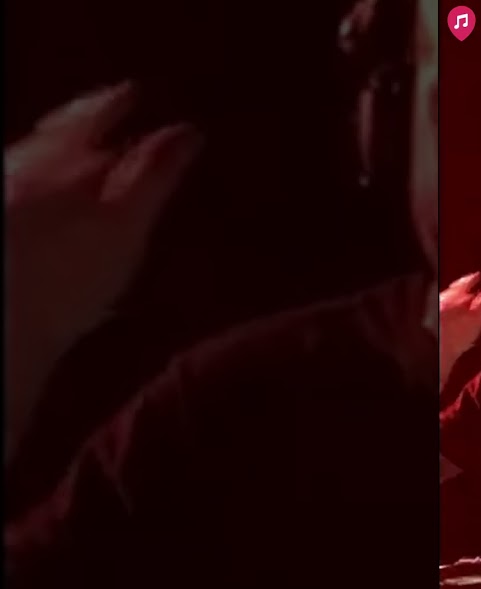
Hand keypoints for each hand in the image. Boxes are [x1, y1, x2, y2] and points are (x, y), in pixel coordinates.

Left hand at [5, 82, 202, 347]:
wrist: (5, 330)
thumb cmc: (68, 279)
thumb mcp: (125, 226)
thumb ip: (155, 176)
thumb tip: (185, 132)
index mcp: (60, 165)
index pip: (90, 118)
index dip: (113, 103)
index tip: (133, 90)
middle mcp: (21, 174)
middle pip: (54, 142)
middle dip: (84, 132)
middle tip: (108, 122)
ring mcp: (4, 203)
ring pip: (31, 170)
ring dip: (60, 166)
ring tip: (80, 169)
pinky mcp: (3, 237)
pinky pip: (18, 198)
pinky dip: (38, 194)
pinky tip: (46, 214)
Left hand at [438, 272, 480, 359]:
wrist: (437, 348)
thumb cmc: (456, 334)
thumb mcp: (477, 317)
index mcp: (457, 296)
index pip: (467, 283)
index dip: (473, 279)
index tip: (479, 275)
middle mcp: (444, 300)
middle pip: (455, 291)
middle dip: (464, 289)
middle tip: (472, 287)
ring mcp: (436, 311)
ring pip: (447, 301)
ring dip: (455, 301)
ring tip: (462, 304)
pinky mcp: (431, 322)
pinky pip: (441, 311)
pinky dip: (447, 311)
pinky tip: (450, 318)